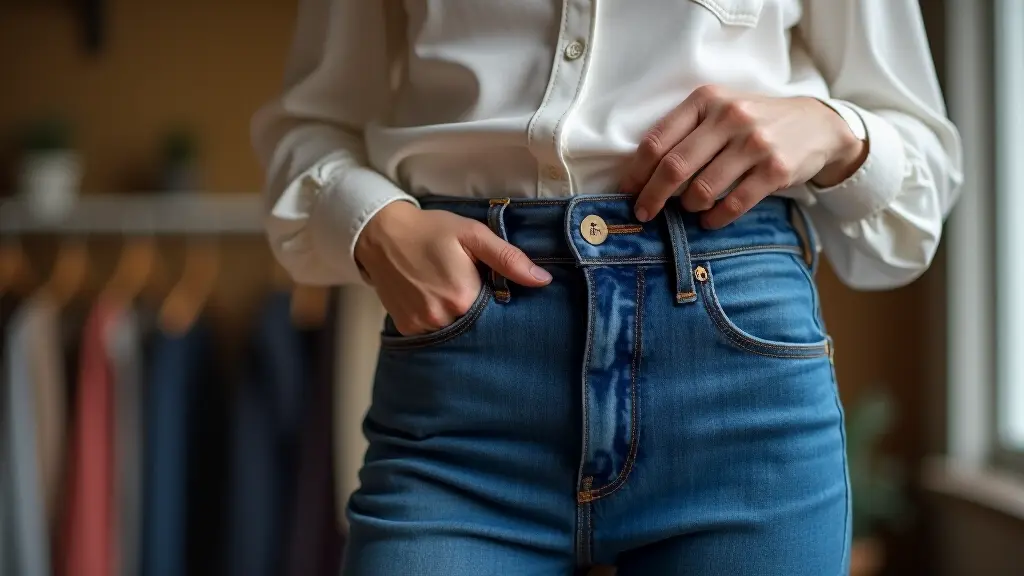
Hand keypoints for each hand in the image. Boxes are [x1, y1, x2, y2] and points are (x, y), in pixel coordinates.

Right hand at [355, 201, 551, 335]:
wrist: (382, 235)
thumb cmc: (432, 231)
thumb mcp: (473, 235)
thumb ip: (508, 259)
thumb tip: (543, 280)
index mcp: (464, 297)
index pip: (498, 315)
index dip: (502, 304)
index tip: (498, 291)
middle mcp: (443, 318)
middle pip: (477, 327)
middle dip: (482, 315)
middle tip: (474, 290)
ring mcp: (422, 327)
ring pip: (455, 333)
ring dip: (461, 321)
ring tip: (453, 295)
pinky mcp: (407, 330)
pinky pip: (433, 335)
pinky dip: (440, 322)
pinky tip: (436, 302)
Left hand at [621, 85, 867, 228]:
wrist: (816, 124)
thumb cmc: (753, 122)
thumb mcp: (719, 110)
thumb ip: (684, 132)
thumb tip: (643, 175)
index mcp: (706, 99)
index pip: (657, 140)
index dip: (637, 172)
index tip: (627, 192)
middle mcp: (729, 116)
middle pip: (674, 167)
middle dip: (652, 196)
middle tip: (644, 213)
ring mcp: (755, 143)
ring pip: (702, 189)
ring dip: (689, 206)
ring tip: (689, 209)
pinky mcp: (775, 169)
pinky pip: (733, 204)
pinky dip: (715, 218)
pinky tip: (710, 220)